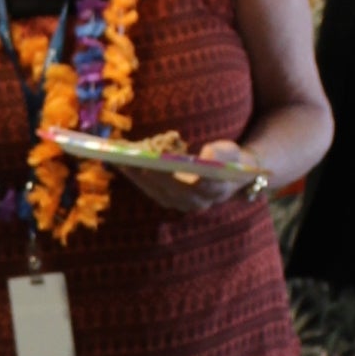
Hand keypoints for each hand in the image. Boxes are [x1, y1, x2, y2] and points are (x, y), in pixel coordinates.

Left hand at [116, 139, 259, 213]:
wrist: (227, 176)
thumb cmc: (229, 159)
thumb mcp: (232, 151)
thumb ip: (223, 152)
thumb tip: (206, 154)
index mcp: (218, 189)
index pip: (209, 187)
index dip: (191, 178)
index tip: (181, 169)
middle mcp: (200, 202)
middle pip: (176, 191)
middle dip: (156, 176)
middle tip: (140, 161)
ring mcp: (183, 204)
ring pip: (159, 193)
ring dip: (139, 178)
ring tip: (122, 161)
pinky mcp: (170, 201)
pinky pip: (151, 191)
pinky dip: (137, 179)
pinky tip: (123, 165)